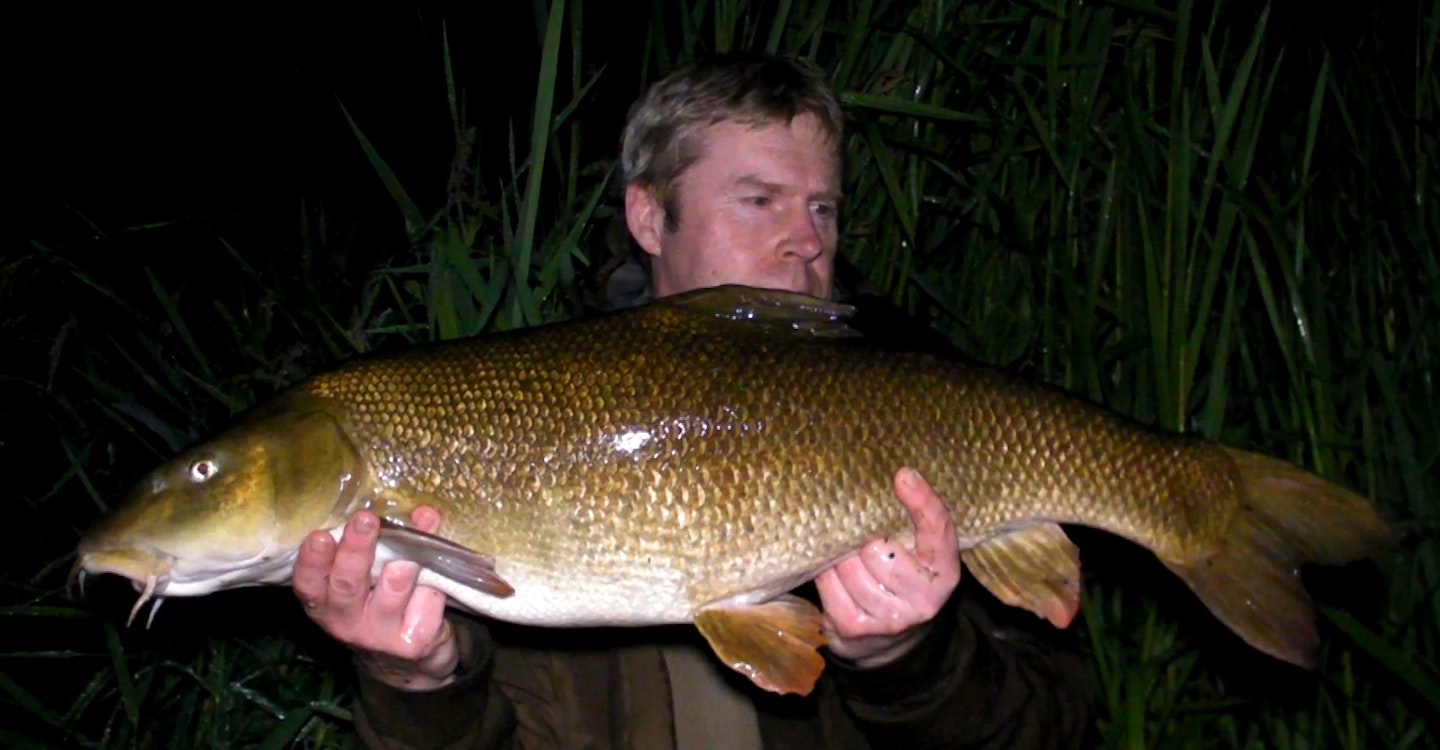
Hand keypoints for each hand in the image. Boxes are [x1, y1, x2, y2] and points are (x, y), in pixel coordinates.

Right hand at [292, 506, 458, 690]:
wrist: (408, 663)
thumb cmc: (381, 605)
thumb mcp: (365, 583)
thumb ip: (375, 548)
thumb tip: (413, 511)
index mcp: (324, 604)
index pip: (309, 583)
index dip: (313, 560)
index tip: (321, 535)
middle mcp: (346, 623)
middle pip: (348, 583)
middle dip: (357, 548)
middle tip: (366, 519)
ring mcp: (379, 636)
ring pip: (392, 588)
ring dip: (405, 560)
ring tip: (416, 536)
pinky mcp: (413, 643)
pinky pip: (426, 600)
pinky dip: (434, 581)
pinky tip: (437, 574)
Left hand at [816, 467, 960, 668]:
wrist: (892, 642)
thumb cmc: (903, 579)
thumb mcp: (921, 554)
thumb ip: (913, 522)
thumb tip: (896, 475)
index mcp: (945, 572)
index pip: (938, 531)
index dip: (922, 501)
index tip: (902, 475)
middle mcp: (924, 599)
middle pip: (879, 548)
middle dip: (862, 536)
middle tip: (860, 534)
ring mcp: (890, 618)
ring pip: (850, 565)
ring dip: (841, 555)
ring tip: (847, 555)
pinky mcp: (855, 627)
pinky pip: (828, 583)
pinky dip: (826, 572)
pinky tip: (834, 573)